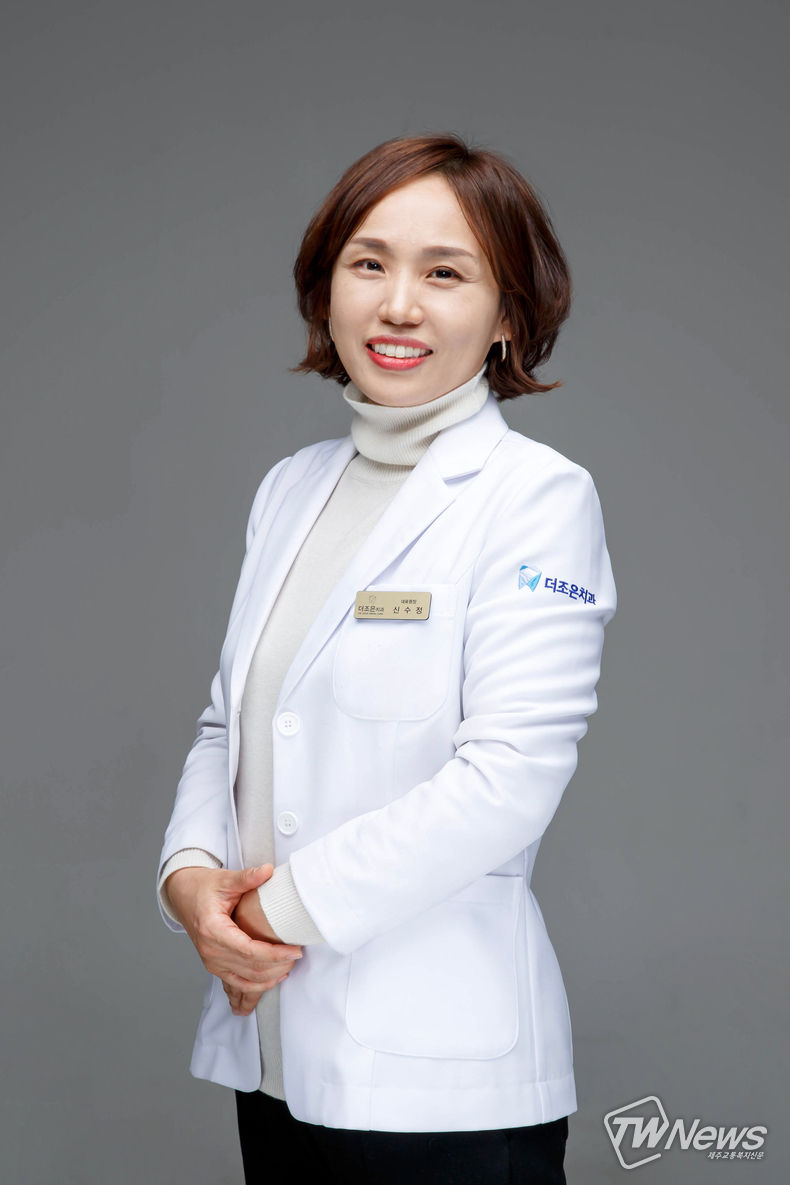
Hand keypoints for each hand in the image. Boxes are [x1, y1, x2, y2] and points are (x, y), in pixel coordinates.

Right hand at [166, 864, 302, 1016]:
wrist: (183, 894)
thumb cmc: (202, 887)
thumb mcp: (225, 879)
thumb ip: (247, 877)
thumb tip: (268, 870)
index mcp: (212, 930)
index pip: (249, 951)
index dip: (275, 954)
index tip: (295, 950)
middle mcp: (210, 951)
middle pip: (250, 969)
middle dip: (278, 965)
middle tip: (298, 954)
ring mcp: (211, 961)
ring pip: (246, 980)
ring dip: (270, 977)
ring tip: (290, 964)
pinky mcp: (214, 965)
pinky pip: (238, 983)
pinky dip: (258, 984)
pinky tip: (275, 976)